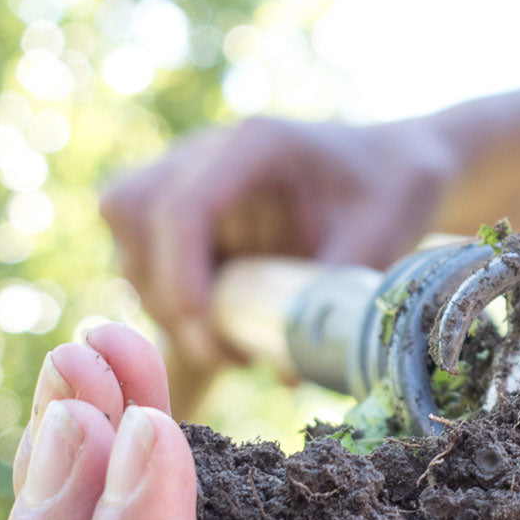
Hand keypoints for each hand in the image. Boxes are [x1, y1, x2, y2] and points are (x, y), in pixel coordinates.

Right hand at [98, 116, 456, 343]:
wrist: (391, 166)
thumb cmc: (391, 192)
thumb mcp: (380, 240)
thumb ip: (332, 301)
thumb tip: (286, 373)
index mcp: (256, 145)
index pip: (184, 205)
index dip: (181, 276)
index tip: (207, 336)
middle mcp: (208, 150)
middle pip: (136, 214)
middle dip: (166, 295)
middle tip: (223, 352)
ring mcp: (188, 171)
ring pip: (128, 229)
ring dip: (161, 296)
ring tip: (225, 345)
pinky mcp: (183, 203)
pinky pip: (142, 245)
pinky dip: (165, 292)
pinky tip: (216, 325)